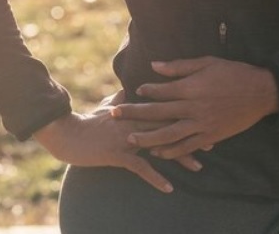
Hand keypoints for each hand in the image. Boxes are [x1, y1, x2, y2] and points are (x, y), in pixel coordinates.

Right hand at [32, 90, 202, 194]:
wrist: (68, 134)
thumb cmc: (89, 121)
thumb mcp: (108, 106)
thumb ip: (124, 99)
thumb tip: (131, 90)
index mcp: (134, 110)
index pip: (164, 110)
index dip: (184, 114)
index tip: (203, 117)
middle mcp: (133, 122)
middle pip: (167, 126)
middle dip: (190, 134)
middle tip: (211, 142)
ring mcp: (126, 138)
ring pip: (159, 146)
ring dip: (180, 157)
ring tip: (198, 167)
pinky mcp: (118, 154)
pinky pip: (141, 168)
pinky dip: (155, 178)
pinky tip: (169, 187)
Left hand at [110, 57, 278, 160]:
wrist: (261, 92)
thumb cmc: (233, 73)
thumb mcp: (207, 63)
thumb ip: (180, 67)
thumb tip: (155, 66)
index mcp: (192, 88)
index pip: (162, 91)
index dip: (146, 91)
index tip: (134, 91)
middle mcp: (194, 108)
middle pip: (158, 113)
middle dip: (134, 114)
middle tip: (114, 114)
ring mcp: (202, 124)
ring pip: (169, 135)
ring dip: (148, 138)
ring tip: (130, 139)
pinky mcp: (211, 137)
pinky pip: (187, 146)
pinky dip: (171, 151)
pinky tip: (157, 153)